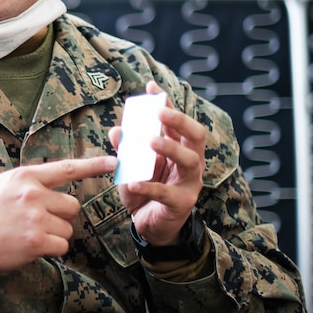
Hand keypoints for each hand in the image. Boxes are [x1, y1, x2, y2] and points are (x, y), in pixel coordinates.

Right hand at [0, 155, 117, 270]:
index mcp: (25, 177)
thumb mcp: (5, 185)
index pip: (66, 168)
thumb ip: (31, 183)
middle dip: (61, 215)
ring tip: (28, 234)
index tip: (114, 162)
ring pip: (68, 228)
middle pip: (72, 205)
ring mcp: (35, 218)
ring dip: (54, 234)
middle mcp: (33, 195)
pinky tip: (30, 246)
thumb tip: (56, 187)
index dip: (93, 165)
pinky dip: (50, 249)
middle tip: (37, 221)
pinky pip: (61, 245)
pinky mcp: (36, 241)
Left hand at [107, 80, 204, 245]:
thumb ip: (125, 150)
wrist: (149, 226)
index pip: (177, 121)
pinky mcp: (182, 203)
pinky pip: (167, 192)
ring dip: (171, 147)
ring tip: (150, 141)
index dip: (166, 102)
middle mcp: (190, 162)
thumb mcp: (130, 167)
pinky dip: (149, 186)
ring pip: (189, 160)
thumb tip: (115, 130)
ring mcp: (189, 182)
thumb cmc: (143, 190)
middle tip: (160, 112)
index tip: (151, 87)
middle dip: (179, 120)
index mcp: (179, 148)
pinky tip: (133, 183)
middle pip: (196, 135)